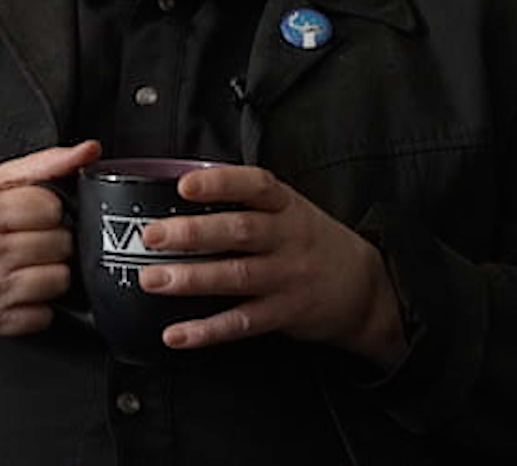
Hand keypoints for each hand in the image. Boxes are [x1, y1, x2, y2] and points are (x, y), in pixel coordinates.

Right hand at [0, 140, 99, 357]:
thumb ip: (45, 164)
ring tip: (30, 264)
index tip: (35, 215)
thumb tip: (89, 151)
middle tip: (32, 240)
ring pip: (58, 280)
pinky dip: (40, 304)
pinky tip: (20, 289)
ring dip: (52, 272)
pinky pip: (43, 316)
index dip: (50, 209)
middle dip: (54, 240)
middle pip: (59, 244)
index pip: (51, 208)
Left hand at [136, 165, 406, 370]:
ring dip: (191, 279)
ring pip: (236, 276)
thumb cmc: (312, 241)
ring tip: (152, 279)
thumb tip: (182, 187)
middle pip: (239, 232)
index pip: (255, 186)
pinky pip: (242, 323)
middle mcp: (287, 239)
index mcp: (286, 206)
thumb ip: (245, 201)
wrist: (364, 288)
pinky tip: (177, 333)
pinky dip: (207, 330)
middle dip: (192, 234)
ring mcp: (287, 277)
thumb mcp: (290, 209)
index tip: (184, 184)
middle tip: (152, 235)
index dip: (220, 183)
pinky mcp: (284, 313)